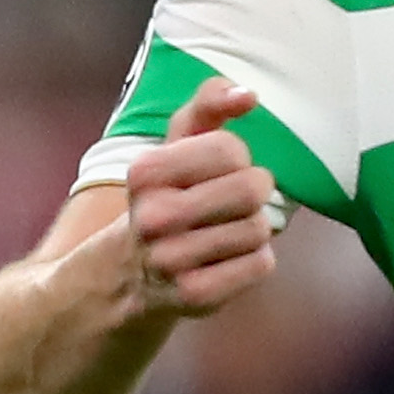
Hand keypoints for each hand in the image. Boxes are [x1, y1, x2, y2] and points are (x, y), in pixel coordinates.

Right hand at [118, 78, 285, 320]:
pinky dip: (256, 260)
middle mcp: (152, 218)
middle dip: (254, 192)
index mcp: (145, 173)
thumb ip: (208, 104)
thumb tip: (248, 96)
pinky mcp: (195, 297)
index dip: (237, 158)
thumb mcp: (177, 144)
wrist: (131, 274)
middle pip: (251, 188)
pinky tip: (228, 260)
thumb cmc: (169, 195)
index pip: (230, 149)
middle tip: (233, 203)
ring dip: (254, 228)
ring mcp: (171, 261)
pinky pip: (262, 265)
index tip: (219, 171)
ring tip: (226, 233)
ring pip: (259, 228)